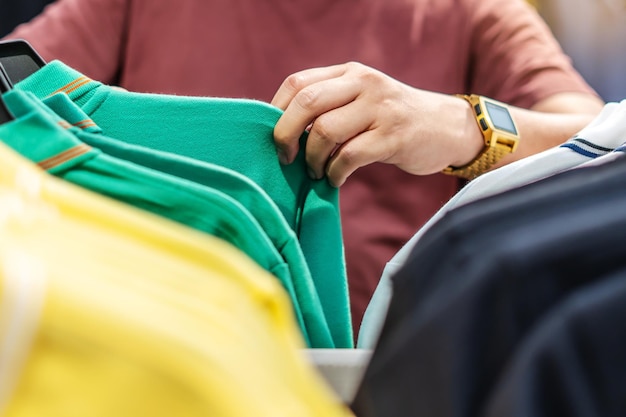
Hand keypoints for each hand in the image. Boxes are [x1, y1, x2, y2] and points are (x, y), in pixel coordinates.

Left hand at [271, 62, 481, 186]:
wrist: (446, 127)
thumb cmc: (392, 119)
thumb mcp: (361, 99)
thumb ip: (329, 106)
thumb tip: (283, 133)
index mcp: (350, 72)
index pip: (298, 83)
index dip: (277, 112)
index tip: (276, 138)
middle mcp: (364, 83)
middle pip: (307, 103)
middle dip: (286, 135)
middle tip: (286, 158)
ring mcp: (380, 108)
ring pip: (325, 131)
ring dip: (313, 159)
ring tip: (316, 171)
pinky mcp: (393, 136)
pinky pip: (349, 156)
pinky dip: (335, 173)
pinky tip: (336, 178)